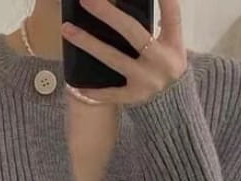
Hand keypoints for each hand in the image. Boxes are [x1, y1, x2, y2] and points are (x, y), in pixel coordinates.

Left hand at [60, 0, 187, 104]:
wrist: (173, 109)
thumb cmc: (166, 70)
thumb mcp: (171, 48)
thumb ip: (159, 27)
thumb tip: (126, 7)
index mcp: (173, 44)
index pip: (171, 14)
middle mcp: (161, 61)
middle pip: (132, 31)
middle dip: (107, 13)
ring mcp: (146, 80)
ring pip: (113, 58)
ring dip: (88, 42)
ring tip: (67, 29)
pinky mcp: (135, 98)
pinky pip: (110, 93)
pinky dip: (94, 90)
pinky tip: (75, 84)